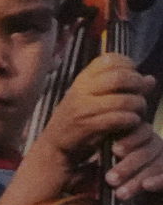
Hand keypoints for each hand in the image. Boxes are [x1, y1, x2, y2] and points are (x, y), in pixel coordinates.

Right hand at [42, 53, 162, 188]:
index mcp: (83, 79)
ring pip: (123, 99)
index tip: (132, 76)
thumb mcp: (96, 97)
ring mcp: (83, 108)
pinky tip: (131, 122)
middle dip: (137, 85)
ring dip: (137, 106)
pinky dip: (131, 120)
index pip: (109, 59)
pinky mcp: (87, 126)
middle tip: (140, 94)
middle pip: (119, 77)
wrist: (54, 144)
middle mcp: (81, 90)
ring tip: (138, 112)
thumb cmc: (79, 118)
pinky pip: (118, 118)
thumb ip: (123, 87)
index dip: (128, 65)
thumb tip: (150, 80)